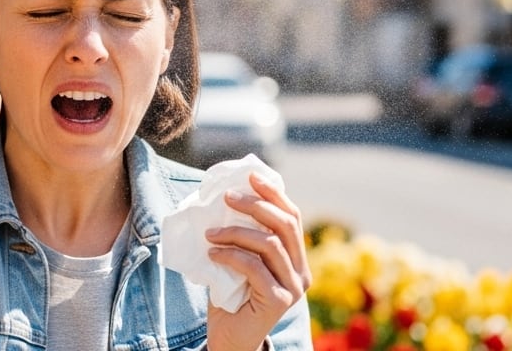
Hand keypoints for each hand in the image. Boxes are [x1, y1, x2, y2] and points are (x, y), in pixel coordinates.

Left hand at [204, 173, 311, 350]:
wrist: (229, 341)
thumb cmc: (231, 300)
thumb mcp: (237, 261)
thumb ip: (240, 237)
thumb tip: (222, 199)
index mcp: (296, 258)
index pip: (291, 217)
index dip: (273, 193)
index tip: (250, 176)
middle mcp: (301, 272)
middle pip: (285, 224)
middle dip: (255, 205)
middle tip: (226, 197)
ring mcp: (293, 287)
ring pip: (270, 244)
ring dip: (236, 232)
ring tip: (210, 233)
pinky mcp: (279, 300)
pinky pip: (255, 267)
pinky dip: (231, 255)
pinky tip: (212, 253)